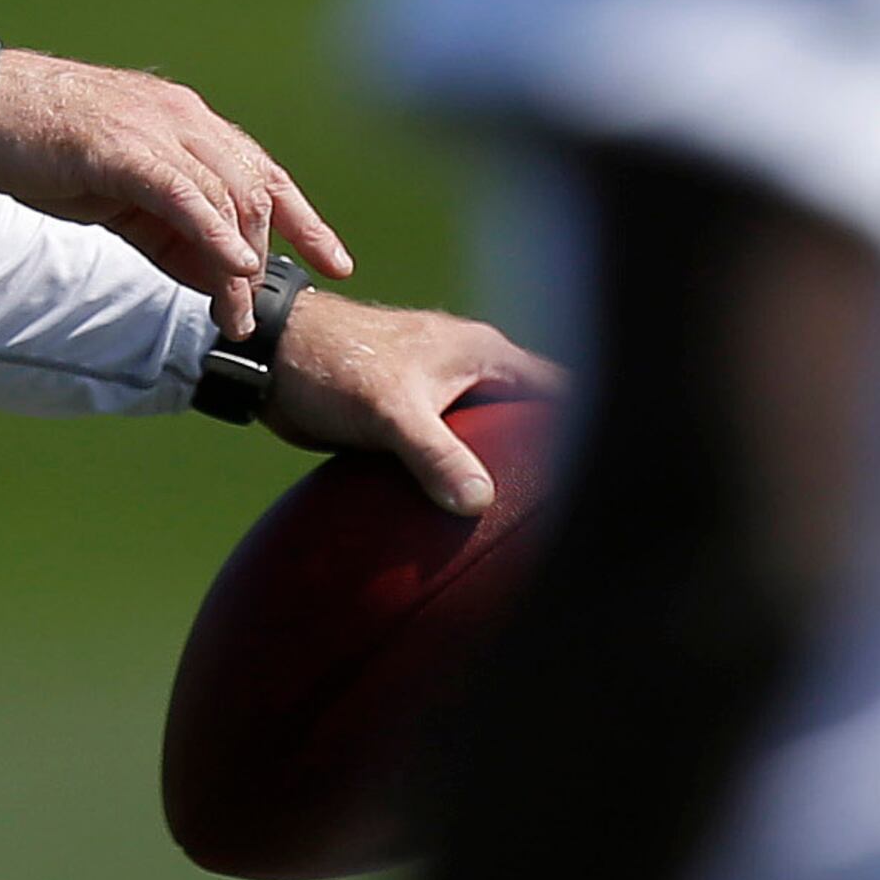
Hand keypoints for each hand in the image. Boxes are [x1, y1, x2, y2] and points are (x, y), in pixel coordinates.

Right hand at [0, 49, 350, 336]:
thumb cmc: (48, 148)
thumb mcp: (122, 193)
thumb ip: (169, 227)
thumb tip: (213, 275)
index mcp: (188, 122)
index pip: (263, 172)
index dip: (306, 219)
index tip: (336, 263)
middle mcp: (185, 119)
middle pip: (256, 190)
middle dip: (272, 255)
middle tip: (257, 314)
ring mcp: (158, 129)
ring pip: (226, 199)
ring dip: (236, 265)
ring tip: (233, 316)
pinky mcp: (126, 149)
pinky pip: (186, 196)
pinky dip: (214, 234)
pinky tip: (231, 268)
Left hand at [264, 289, 566, 516]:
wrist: (270, 356)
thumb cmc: (333, 364)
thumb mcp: (389, 411)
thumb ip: (435, 453)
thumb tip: (480, 502)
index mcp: (482, 353)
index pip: (555, 389)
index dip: (585, 423)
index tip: (609, 470)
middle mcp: (470, 369)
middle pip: (526, 417)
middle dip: (545, 456)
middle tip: (571, 515)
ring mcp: (441, 393)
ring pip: (486, 438)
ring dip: (498, 472)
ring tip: (527, 526)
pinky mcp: (411, 417)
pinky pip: (450, 452)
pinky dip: (459, 478)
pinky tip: (463, 520)